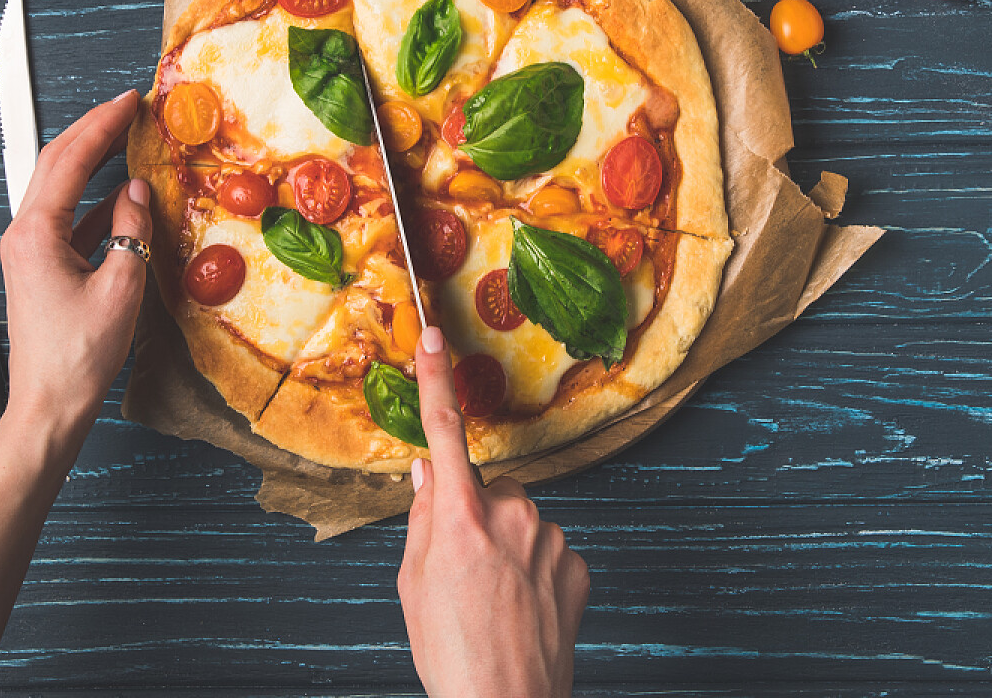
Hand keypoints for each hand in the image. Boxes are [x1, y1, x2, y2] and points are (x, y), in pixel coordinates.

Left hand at [0, 90, 151, 446]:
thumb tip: (136, 192)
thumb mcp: (122, 287)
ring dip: (92, 159)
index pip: (70, 158)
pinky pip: (67, 217)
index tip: (130, 100)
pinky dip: (95, 198)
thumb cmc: (78, 357)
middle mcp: (24, 234)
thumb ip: (132, 230)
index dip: (103, 123)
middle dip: (92, 129)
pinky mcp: (40, 267)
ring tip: (126, 139)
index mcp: (36, 233)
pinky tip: (122, 195)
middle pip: (55, 162)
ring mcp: (29, 250)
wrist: (49, 406)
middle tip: (128, 108)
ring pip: (59, 187)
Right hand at [398, 325, 587, 697]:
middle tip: (461, 575)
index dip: (435, 380)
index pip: (443, 433)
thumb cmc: (452, 655)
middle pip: (487, 493)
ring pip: (520, 522)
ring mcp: (551, 540)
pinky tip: (522, 611)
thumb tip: (429, 474)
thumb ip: (423, 519)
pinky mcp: (577, 566)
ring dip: (507, 547)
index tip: (433, 337)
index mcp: (460, 518)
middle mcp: (512, 516)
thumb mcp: (413, 586)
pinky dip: (535, 572)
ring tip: (493, 602)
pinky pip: (548, 551)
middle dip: (475, 517)